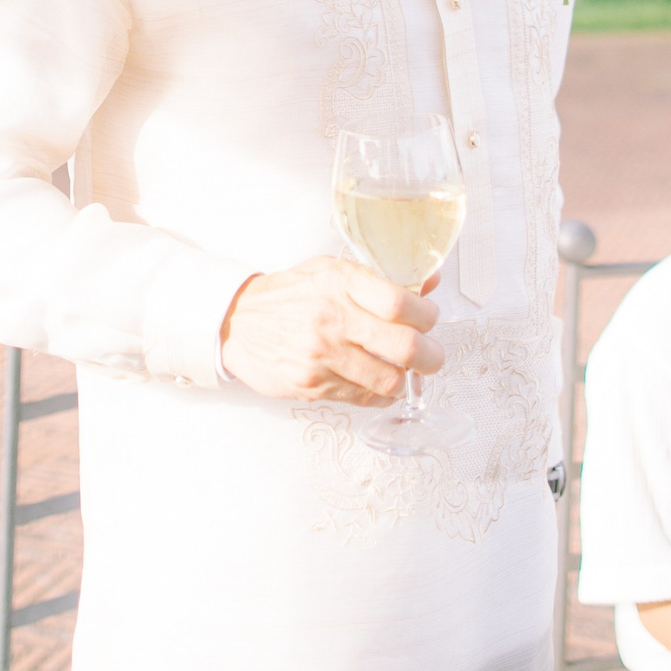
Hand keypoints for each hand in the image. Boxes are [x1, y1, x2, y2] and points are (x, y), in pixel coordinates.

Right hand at [217, 256, 441, 402]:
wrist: (237, 322)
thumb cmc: (290, 294)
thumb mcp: (331, 271)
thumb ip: (381, 278)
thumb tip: (430, 282)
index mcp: (339, 283)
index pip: (401, 304)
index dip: (427, 316)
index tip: (429, 320)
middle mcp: (331, 319)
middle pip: (404, 346)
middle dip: (431, 356)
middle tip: (432, 356)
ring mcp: (321, 357)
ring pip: (389, 380)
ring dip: (404, 378)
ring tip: (402, 370)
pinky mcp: (313, 386)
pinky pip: (364, 399)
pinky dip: (379, 394)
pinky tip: (376, 381)